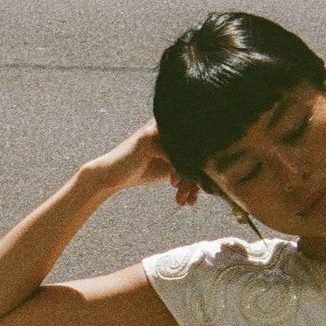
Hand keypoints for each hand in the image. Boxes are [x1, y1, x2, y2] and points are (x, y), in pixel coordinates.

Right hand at [83, 121, 202, 207]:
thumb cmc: (142, 171)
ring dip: (188, 181)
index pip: (197, 149)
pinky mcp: (150, 139)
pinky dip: (178, 174)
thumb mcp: (171, 169)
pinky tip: (173, 186)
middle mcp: (168, 126)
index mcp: (174, 131)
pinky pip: (175, 157)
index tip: (197, 194)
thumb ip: (188, 167)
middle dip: (195, 180)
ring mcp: (158, 130)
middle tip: (190, 199)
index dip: (201, 172)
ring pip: (186, 156)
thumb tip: (213, 178)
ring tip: (182, 199)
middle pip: (194, 153)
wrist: (112, 176)